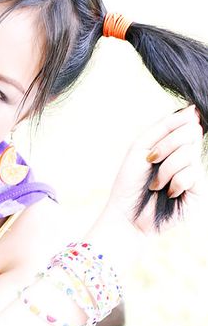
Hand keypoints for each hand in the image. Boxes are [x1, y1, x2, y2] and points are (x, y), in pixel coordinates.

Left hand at [105, 104, 206, 236]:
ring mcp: (195, 173)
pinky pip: (192, 174)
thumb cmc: (130, 182)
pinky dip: (173, 182)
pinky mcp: (199, 191)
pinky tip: (167, 194)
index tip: (153, 150)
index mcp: (175, 145)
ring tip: (156, 184)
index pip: (187, 123)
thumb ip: (165, 126)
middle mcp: (188, 157)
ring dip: (166, 169)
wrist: (126, 214)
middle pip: (191, 133)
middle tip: (151, 162)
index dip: (170, 131)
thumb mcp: (141, 147)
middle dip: (166, 147)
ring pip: (190, 153)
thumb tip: (193, 110)